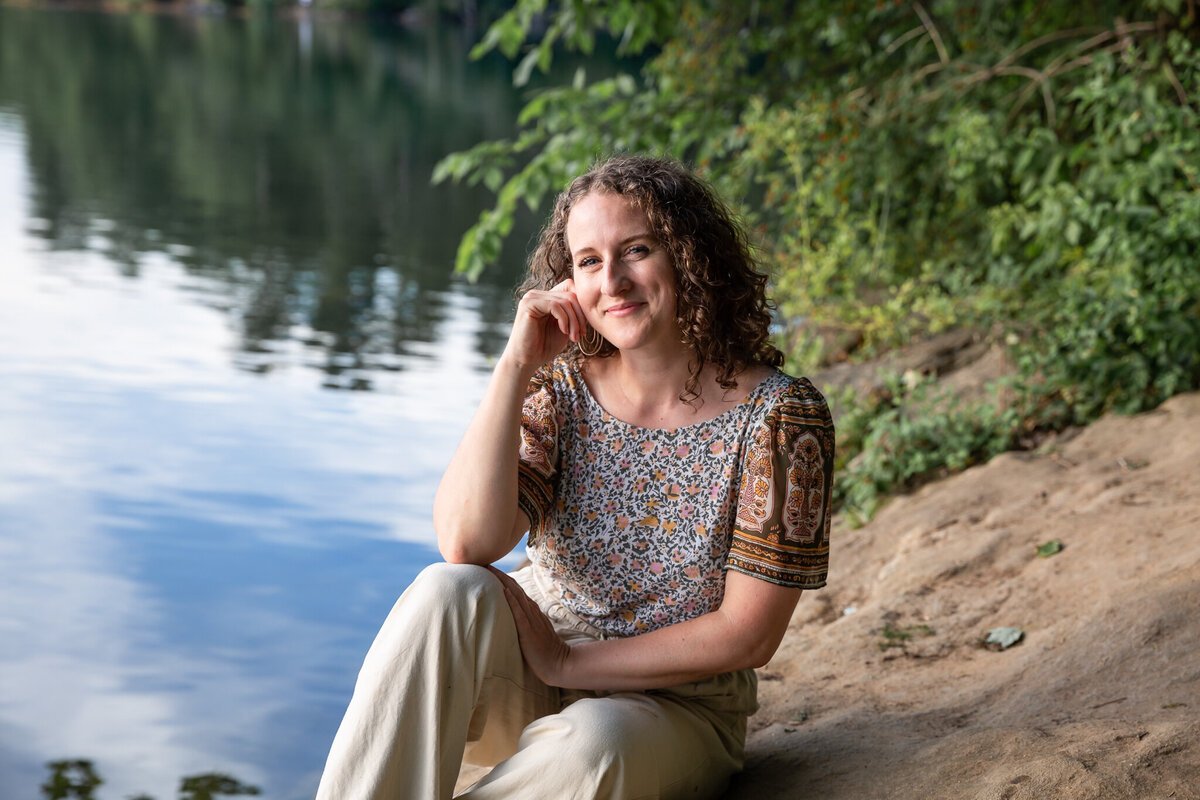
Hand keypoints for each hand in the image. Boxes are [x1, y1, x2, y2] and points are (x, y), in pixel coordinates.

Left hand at [488, 566, 572, 686]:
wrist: (559, 664)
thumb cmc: (545, 651)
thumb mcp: (534, 631)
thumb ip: (524, 622)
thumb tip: (509, 616)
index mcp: (532, 611)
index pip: (516, 590)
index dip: (503, 579)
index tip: (490, 569)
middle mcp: (532, 612)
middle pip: (515, 588)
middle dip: (500, 575)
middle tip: (485, 563)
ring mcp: (532, 621)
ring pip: (517, 596)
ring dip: (504, 582)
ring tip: (491, 571)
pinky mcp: (529, 632)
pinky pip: (520, 613)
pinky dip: (512, 601)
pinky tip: (505, 591)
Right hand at [503, 280, 585, 371]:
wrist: (526, 361)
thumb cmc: (544, 347)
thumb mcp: (565, 327)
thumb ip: (573, 314)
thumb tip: (588, 303)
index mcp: (546, 298)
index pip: (570, 288)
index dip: (581, 306)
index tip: (583, 328)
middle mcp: (537, 295)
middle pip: (570, 294)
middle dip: (580, 316)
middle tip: (581, 334)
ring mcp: (532, 298)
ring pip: (565, 300)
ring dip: (574, 321)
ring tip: (574, 337)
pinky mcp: (528, 304)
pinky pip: (555, 305)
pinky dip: (564, 319)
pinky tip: (564, 332)